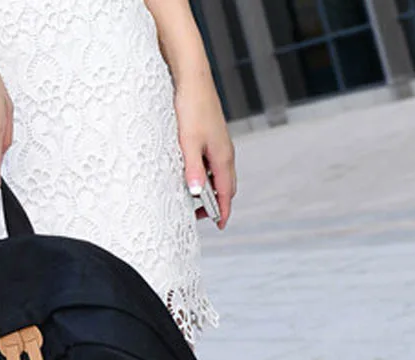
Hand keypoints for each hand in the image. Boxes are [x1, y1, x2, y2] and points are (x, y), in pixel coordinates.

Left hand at [174, 78, 236, 229]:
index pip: (227, 193)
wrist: (193, 78)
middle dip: (216, 203)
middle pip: (226, 186)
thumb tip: (196, 193)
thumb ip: (192, 169)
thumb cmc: (191, 108)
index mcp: (222, 157)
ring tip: (194, 198)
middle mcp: (225, 152)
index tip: (219, 225)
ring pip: (220, 175)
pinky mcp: (213, 136)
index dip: (223, 211)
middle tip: (200, 215)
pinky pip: (214, 163)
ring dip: (211, 189)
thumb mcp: (188, 143)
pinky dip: (208, 175)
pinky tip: (193, 174)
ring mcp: (220, 144)